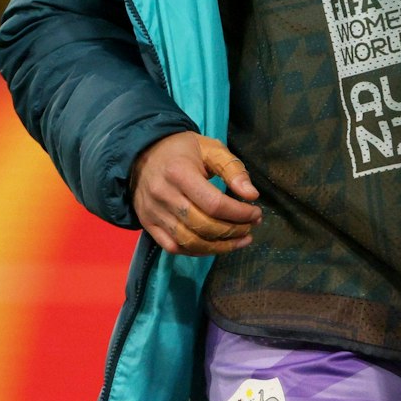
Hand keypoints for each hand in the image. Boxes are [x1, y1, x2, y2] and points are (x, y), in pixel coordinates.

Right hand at [129, 131, 262, 255]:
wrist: (143, 154)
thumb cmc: (183, 149)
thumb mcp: (211, 149)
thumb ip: (233, 169)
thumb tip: (252, 195)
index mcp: (179, 173)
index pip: (214, 204)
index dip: (239, 214)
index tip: (256, 214)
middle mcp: (163, 195)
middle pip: (203, 225)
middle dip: (234, 231)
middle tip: (251, 227)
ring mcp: (154, 213)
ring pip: (190, 241)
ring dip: (220, 246)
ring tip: (240, 240)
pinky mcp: (148, 224)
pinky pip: (174, 248)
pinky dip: (197, 251)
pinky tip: (215, 246)